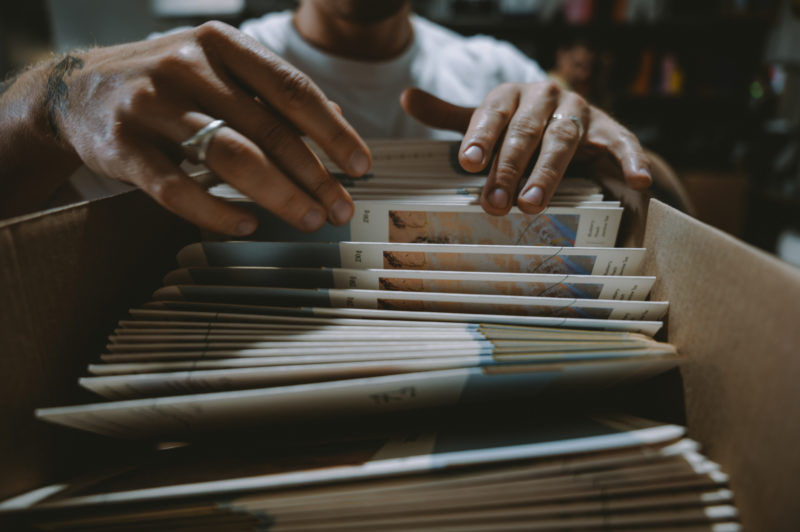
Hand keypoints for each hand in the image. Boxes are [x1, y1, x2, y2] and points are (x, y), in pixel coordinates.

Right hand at [49, 22, 370, 234]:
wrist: (78, 90)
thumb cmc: (168, 83)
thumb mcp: (220, 70)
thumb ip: (274, 94)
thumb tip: (338, 122)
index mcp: (222, 44)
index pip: (292, 89)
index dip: (332, 131)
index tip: (361, 167)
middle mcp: (188, 66)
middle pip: (267, 128)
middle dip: (313, 174)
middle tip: (340, 208)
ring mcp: (151, 105)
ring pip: (229, 156)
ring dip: (277, 194)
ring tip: (309, 220)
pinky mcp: (121, 145)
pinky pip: (175, 187)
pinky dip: (215, 211)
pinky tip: (246, 227)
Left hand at [400, 83, 651, 214]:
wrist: (581, 133)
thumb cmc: (523, 131)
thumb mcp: (488, 122)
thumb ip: (452, 116)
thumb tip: (406, 97)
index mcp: (513, 95)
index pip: (492, 114)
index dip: (480, 137)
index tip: (467, 162)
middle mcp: (547, 97)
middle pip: (525, 132)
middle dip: (509, 168)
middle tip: (494, 203)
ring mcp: (581, 112)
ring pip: (563, 141)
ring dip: (548, 173)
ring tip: (532, 204)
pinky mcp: (612, 130)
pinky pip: (623, 144)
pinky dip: (631, 160)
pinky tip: (637, 179)